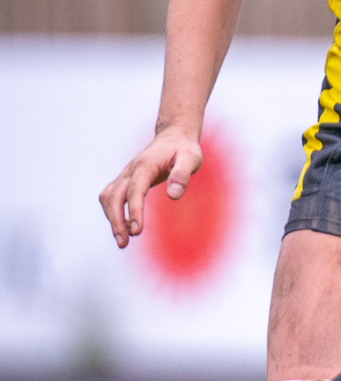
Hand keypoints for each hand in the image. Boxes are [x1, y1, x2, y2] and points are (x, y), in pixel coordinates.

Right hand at [99, 127, 202, 245]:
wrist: (173, 137)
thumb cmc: (184, 149)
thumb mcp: (191, 158)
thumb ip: (182, 174)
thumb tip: (173, 195)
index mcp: (145, 165)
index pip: (135, 190)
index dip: (134, 210)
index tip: (136, 231)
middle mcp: (131, 170)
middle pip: (114, 196)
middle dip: (116, 220)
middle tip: (124, 243)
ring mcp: (126, 175)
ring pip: (108, 197)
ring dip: (111, 219)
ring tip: (123, 241)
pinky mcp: (125, 180)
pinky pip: (111, 197)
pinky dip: (112, 212)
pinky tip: (124, 227)